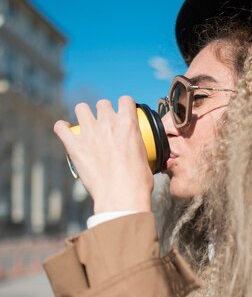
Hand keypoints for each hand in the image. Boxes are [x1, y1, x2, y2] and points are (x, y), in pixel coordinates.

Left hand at [54, 96, 153, 213]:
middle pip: (102, 103)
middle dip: (103, 112)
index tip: (122, 112)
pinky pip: (61, 128)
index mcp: (128, 124)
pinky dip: (62, 128)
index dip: (124, 105)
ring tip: (85, 126)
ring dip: (84, 115)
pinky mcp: (74, 146)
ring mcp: (89, 133)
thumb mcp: (145, 158)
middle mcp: (108, 123)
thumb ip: (137, 146)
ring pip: (81, 108)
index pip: (125, 100)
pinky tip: (65, 130)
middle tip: (104, 125)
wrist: (122, 196)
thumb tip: (136, 151)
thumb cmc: (137, 182)